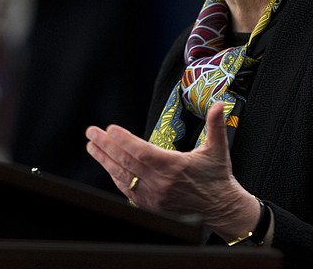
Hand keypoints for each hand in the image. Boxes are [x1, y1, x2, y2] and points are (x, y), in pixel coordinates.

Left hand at [85, 100, 259, 239]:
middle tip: (91, 132)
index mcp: (174, 167)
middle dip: (106, 145)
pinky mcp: (150, 205)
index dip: (124, 140)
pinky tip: (106, 164)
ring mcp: (153, 196)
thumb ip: (216, 124)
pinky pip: (127, 189)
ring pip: (123, 176)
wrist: (220, 208)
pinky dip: (115, 175)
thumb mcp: (218, 148)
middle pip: (127, 162)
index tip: (110, 129)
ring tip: (92, 145)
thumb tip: (219, 103)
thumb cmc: (217, 176)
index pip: (142, 151)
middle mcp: (160, 183)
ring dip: (105, 159)